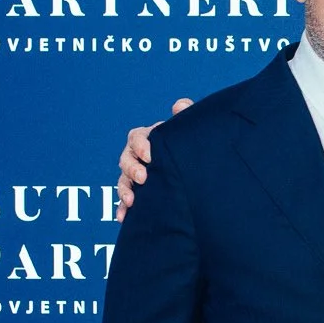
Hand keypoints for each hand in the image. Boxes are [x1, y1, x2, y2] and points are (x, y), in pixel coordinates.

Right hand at [115, 100, 188, 216]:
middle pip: (126, 159)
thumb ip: (184, 118)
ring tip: (131, 201)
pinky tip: (123, 217)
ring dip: (124, 190)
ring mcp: (137, 177)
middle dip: (132, 169)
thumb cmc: (190, 149)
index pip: (137, 137)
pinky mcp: (139, 195)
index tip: (150, 154)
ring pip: (124, 181)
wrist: (200, 177)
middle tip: (143, 178)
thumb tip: (180, 105)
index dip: (141, 145)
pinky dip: (123, 209)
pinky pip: (126, 202)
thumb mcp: (189, 135)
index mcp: (150, 140)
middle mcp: (140, 157)